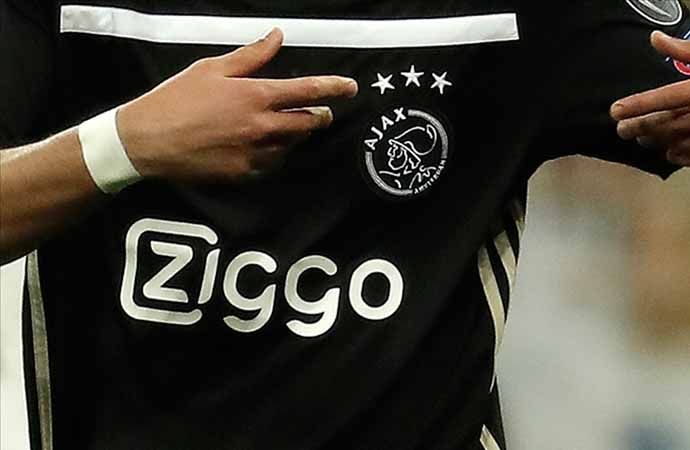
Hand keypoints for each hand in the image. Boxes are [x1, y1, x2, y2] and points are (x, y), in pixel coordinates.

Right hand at [117, 28, 358, 181]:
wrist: (148, 141)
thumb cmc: (176, 99)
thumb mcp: (212, 68)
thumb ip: (251, 55)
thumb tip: (276, 37)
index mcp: (256, 95)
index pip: (308, 91)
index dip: (334, 88)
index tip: (350, 88)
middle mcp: (262, 126)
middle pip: (308, 123)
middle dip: (319, 116)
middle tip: (318, 112)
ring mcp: (255, 153)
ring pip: (292, 145)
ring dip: (294, 135)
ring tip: (280, 127)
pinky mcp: (244, 173)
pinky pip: (272, 164)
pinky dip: (273, 154)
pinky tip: (259, 146)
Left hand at [610, 31, 689, 166]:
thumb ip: (684, 50)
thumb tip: (655, 38)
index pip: (666, 97)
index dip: (638, 104)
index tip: (615, 110)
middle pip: (666, 124)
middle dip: (640, 128)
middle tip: (621, 131)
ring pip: (676, 141)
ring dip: (655, 142)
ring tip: (640, 140)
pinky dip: (678, 155)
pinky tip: (667, 152)